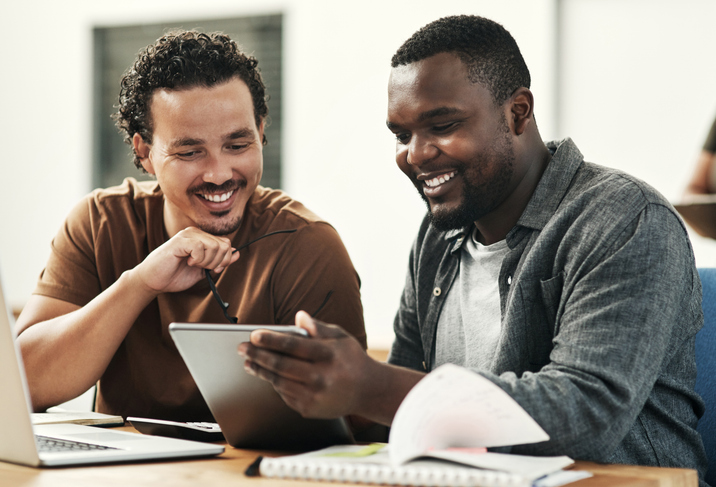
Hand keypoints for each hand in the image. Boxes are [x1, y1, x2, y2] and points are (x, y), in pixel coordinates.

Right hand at [133, 226, 239, 294]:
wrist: (154, 281)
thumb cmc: (175, 275)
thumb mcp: (203, 269)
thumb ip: (219, 261)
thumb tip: (237, 253)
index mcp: (202, 238)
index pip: (226, 244)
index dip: (224, 260)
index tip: (212, 269)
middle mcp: (196, 232)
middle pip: (224, 245)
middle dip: (217, 262)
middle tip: (202, 267)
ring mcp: (188, 234)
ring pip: (215, 246)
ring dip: (206, 262)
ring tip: (193, 264)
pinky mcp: (180, 240)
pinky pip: (200, 247)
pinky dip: (197, 260)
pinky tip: (187, 262)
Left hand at [237, 311, 374, 418]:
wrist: (367, 390)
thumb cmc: (351, 359)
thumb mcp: (340, 337)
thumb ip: (318, 328)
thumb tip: (299, 317)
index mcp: (329, 355)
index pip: (293, 346)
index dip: (271, 340)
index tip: (254, 335)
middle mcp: (321, 377)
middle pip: (281, 365)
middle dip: (258, 355)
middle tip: (243, 348)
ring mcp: (314, 396)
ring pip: (279, 382)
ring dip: (261, 371)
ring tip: (249, 362)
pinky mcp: (309, 409)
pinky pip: (285, 394)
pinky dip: (274, 383)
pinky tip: (267, 374)